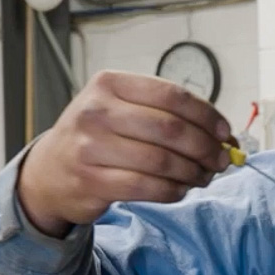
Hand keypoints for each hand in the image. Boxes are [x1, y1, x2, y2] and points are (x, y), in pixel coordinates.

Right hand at [16, 71, 233, 237]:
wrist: (49, 171)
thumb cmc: (96, 137)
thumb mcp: (119, 108)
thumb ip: (164, 113)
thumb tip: (221, 134)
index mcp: (109, 84)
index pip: (172, 95)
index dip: (207, 116)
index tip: (226, 133)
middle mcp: (97, 111)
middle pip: (171, 129)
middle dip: (206, 148)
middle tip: (221, 160)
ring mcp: (91, 147)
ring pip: (162, 161)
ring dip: (193, 173)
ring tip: (203, 177)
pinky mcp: (92, 181)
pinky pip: (148, 188)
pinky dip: (173, 191)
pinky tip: (181, 189)